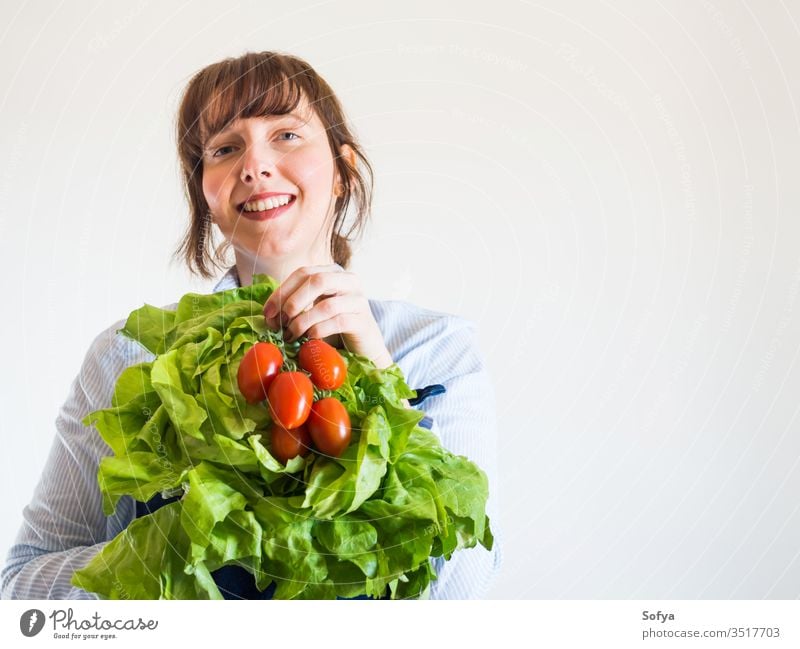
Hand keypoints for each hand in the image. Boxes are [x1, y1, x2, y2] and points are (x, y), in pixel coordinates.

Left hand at [263, 264, 394, 368]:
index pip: (304, 272)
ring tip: (291, 335)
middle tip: (280, 322)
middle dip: (293, 302)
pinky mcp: (363, 321)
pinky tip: (309, 339)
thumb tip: (269, 314)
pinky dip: (318, 331)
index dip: (282, 291)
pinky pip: (337, 322)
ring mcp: (358, 300)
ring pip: (326, 305)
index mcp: (334, 273)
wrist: (365, 349)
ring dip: (303, 321)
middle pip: (316, 281)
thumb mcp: (314, 309)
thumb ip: (296, 304)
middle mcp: (349, 281)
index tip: (268, 312)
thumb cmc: (335, 329)